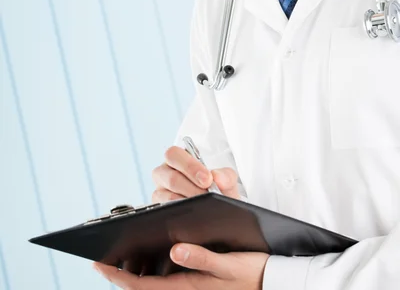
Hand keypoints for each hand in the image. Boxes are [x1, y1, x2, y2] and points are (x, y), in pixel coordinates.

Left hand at [94, 243, 269, 288]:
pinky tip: (149, 258)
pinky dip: (151, 271)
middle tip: (101, 261)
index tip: (100, 265)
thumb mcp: (229, 264)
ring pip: (154, 284)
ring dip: (134, 275)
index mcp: (188, 286)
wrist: (271, 281)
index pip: (144, 286)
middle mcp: (185, 289)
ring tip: (119, 258)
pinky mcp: (197, 282)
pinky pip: (166, 280)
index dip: (119, 277)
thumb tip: (175, 250)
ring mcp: (190, 287)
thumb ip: (203, 259)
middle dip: (121, 276)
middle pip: (144, 287)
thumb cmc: (251, 272)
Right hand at [151, 146, 240, 202]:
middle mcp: (165, 172)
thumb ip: (225, 176)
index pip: (174, 154)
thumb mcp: (225, 180)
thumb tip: (217, 177)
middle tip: (207, 194)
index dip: (190, 166)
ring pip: (168, 195)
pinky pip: (167, 209)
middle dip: (191, 187)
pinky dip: (181, 211)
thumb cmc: (217, 189)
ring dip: (188, 201)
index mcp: (178, 158)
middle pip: (170, 177)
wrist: (218, 210)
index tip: (207, 178)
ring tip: (203, 205)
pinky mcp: (160, 207)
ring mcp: (161, 191)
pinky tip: (194, 213)